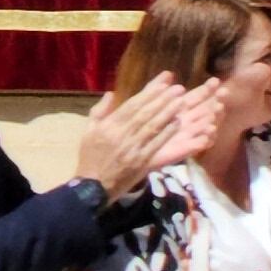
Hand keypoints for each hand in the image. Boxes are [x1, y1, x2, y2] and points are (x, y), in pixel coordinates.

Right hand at [72, 74, 209, 193]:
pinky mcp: (141, 162)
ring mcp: (132, 149)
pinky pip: (156, 144)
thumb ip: (99, 111)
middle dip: (162, 100)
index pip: (131, 106)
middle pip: (144, 114)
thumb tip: (111, 93)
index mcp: (108, 126)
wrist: (93, 186)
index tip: (163, 84)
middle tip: (178, 89)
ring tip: (181, 102)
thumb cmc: (90, 157)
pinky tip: (178, 123)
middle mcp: (120, 135)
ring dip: (168, 113)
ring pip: (152, 127)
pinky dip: (167, 133)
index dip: (148, 94)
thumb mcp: (88, 132)